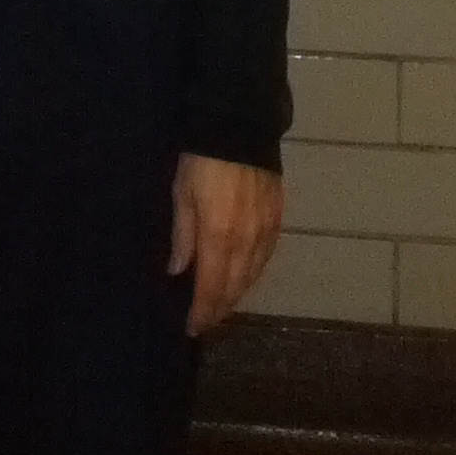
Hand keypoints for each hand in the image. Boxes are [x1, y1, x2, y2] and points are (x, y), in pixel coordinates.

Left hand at [168, 153, 282, 335]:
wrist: (240, 126)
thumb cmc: (202, 158)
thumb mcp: (182, 193)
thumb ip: (183, 235)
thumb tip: (178, 271)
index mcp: (219, 237)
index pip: (212, 289)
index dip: (202, 312)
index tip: (192, 328)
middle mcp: (247, 242)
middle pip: (235, 288)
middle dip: (219, 308)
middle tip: (206, 321)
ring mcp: (266, 231)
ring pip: (253, 276)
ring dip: (237, 294)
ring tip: (222, 304)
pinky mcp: (277, 219)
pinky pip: (266, 258)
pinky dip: (253, 273)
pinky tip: (245, 276)